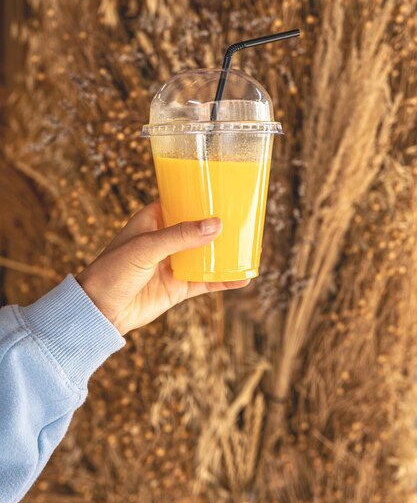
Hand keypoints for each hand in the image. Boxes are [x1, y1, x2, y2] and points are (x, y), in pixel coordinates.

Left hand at [76, 201, 249, 334]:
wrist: (98, 311)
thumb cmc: (112, 270)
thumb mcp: (146, 247)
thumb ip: (180, 236)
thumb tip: (216, 224)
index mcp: (154, 219)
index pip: (183, 201)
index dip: (203, 197)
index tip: (227, 191)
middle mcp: (166, 239)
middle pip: (199, 228)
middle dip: (221, 225)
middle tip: (248, 219)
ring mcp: (174, 263)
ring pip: (206, 254)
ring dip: (226, 252)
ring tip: (252, 247)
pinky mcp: (178, 287)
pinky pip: (206, 281)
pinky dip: (224, 280)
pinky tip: (242, 278)